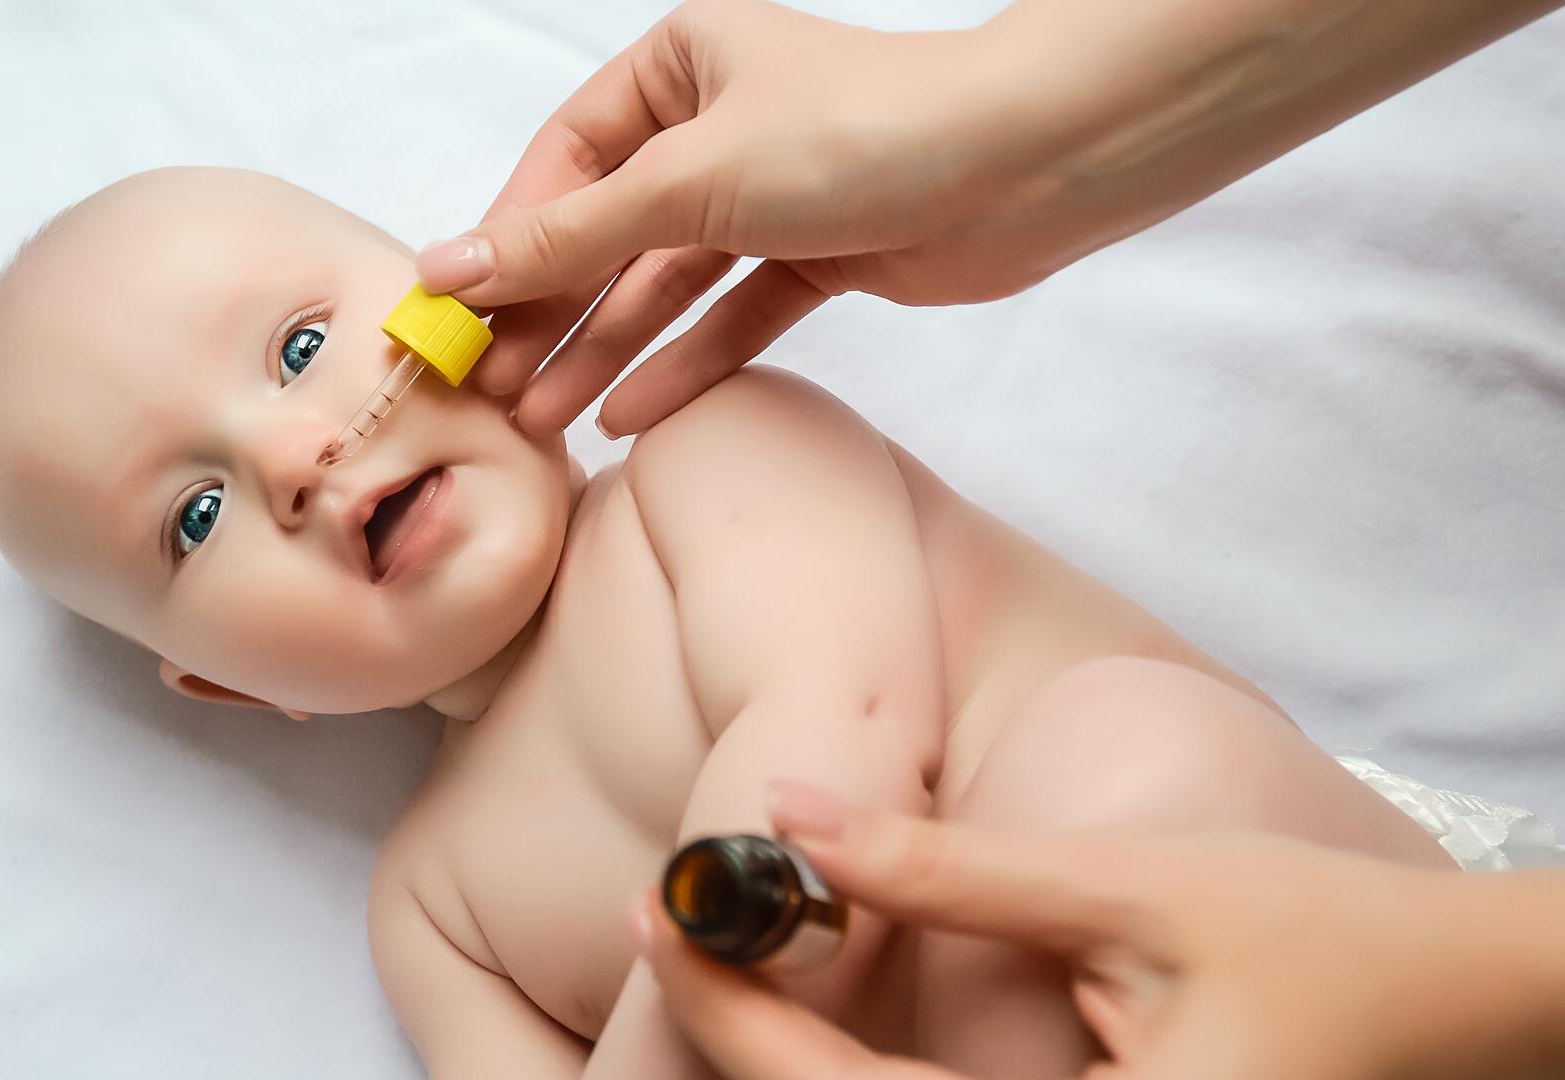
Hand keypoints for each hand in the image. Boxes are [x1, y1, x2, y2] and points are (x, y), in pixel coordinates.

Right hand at [421, 0, 1560, 438]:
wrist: (1029, 165)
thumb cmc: (861, 133)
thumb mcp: (692, 179)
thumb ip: (572, 236)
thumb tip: (452, 271)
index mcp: (677, 68)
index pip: (563, 164)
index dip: (509, 244)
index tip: (459, 320)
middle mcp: (716, 128)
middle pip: (609, 231)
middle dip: (554, 313)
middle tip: (495, 393)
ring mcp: (767, 196)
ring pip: (667, 282)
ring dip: (609, 349)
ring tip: (550, 424)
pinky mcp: (817, 258)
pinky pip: (731, 315)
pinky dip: (688, 361)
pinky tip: (635, 416)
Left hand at [631, 781, 1564, 1079]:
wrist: (1460, 1010)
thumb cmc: (1321, 941)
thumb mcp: (1131, 890)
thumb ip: (952, 870)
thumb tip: (790, 814)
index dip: (733, 1009)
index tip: (660, 912)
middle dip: (743, 1050)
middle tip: (673, 934)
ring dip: (796, 1072)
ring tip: (726, 967)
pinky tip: (823, 1027)